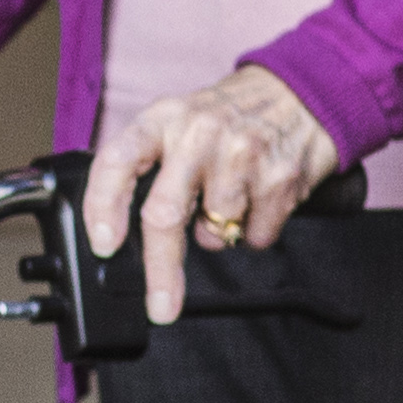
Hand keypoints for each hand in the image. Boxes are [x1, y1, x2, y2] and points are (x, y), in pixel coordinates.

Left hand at [79, 69, 342, 324]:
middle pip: (164, 214)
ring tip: (229, 198)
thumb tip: (114, 232)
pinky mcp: (279, 179)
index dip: (102, 205)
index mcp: (162, 119)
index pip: (117, 161)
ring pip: (214, 232)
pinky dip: (254, 231)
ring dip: (217, 233)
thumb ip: (145, 164)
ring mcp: (241, 156)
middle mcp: (198, 134)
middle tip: (161, 308)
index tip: (104, 244)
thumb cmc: (226, 117)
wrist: (300, 95)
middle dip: (161, 271)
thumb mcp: (175, 121)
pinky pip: (255, 236)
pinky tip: (258, 198)